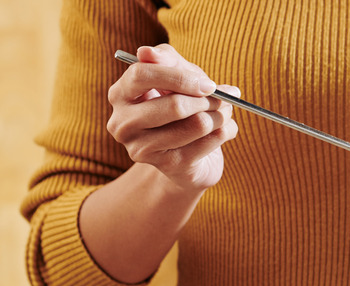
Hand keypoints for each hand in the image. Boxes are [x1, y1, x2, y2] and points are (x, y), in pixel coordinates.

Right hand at [107, 44, 238, 191]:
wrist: (187, 157)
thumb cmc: (180, 108)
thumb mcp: (176, 77)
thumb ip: (166, 59)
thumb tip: (147, 51)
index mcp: (120, 94)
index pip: (141, 74)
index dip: (179, 77)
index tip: (207, 84)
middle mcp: (123, 123)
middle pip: (175, 106)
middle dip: (208, 100)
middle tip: (225, 98)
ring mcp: (142, 148)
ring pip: (197, 125)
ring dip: (221, 116)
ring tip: (225, 113)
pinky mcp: (167, 166)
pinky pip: (209, 142)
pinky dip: (226, 131)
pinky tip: (225, 130)